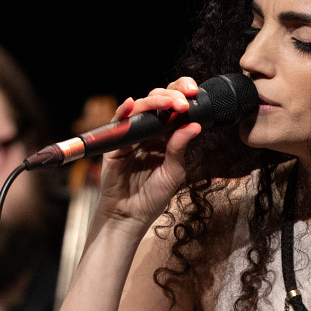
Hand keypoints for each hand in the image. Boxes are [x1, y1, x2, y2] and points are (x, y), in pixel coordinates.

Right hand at [94, 76, 202, 230]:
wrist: (130, 215)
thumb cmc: (152, 196)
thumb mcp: (173, 172)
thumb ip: (179, 148)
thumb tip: (194, 125)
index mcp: (166, 136)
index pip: (174, 109)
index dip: (183, 96)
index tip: (194, 95)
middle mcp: (149, 131)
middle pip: (158, 101)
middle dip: (172, 95)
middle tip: (183, 102)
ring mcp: (131, 134)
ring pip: (141, 107)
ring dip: (155, 101)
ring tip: (169, 103)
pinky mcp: (115, 142)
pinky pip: (118, 121)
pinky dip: (123, 110)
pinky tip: (130, 104)